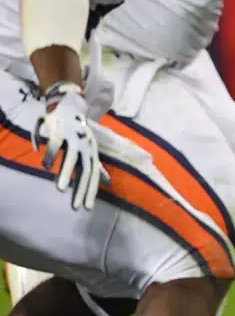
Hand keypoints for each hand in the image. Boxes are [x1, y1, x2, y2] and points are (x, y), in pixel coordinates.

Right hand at [33, 82, 104, 209]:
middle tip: (76, 207)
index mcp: (92, 153)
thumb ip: (98, 166)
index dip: (91, 191)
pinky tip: (46, 166)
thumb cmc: (81, 133)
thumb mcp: (91, 150)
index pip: (93, 176)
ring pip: (70, 159)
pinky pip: (56, 144)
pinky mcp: (59, 130)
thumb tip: (108, 182)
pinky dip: (52, 154)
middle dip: (81, 189)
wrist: (72, 106)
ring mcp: (73, 139)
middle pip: (84, 171)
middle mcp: (85, 147)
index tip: (87, 208)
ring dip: (65, 174)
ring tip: (60, 190)